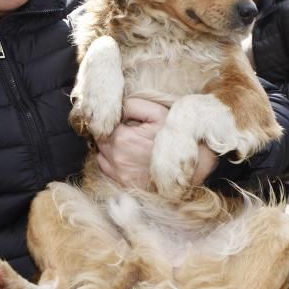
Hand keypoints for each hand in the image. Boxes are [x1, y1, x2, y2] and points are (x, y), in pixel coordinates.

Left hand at [96, 98, 218, 188]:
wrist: (189, 166)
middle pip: (100, 139)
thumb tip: (117, 107)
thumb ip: (133, 105)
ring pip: (101, 153)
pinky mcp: (123, 183)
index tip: (122, 119)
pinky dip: (110, 160)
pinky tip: (127, 156)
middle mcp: (116, 157)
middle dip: (109, 132)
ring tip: (127, 143)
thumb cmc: (172, 138)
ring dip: (108, 146)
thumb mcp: (157, 113)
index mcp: (122, 138)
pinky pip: (106, 168)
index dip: (112, 119)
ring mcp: (119, 173)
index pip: (103, 123)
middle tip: (126, 129)